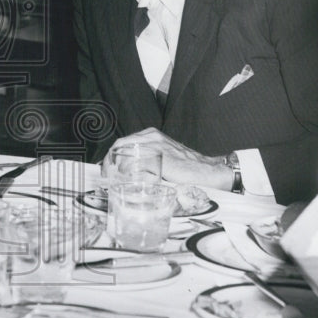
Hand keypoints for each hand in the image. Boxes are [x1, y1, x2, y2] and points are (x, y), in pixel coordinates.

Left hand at [106, 128, 233, 190]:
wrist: (210, 171)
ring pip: (125, 153)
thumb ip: (148, 161)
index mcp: (151, 135)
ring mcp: (156, 145)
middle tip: (107, 176)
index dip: (111, 156)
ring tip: (115, 181)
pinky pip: (136, 164)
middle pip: (120, 145)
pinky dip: (130, 173)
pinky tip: (130, 182)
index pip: (123, 143)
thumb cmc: (188, 169)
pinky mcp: (161, 156)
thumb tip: (128, 174)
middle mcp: (152, 136)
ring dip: (117, 168)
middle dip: (109, 162)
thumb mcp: (163, 159)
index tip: (107, 169)